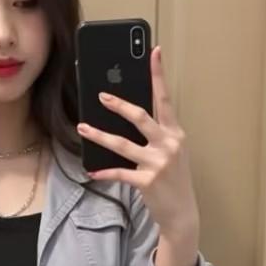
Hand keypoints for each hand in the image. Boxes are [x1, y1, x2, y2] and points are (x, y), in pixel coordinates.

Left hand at [76, 44, 199, 240]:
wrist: (182, 213)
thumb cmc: (174, 180)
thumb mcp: (172, 152)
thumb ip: (157, 134)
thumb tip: (131, 116)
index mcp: (175, 133)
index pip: (165, 98)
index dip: (158, 75)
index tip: (153, 52)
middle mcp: (168, 144)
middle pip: (141, 116)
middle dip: (119, 104)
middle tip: (100, 95)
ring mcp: (158, 163)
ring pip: (123, 144)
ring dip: (99, 135)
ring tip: (83, 127)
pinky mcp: (147, 181)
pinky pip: (119, 172)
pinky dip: (104, 172)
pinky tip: (91, 171)